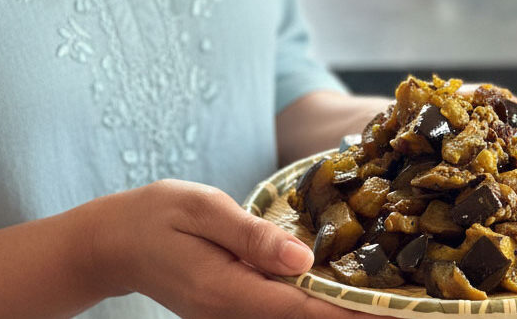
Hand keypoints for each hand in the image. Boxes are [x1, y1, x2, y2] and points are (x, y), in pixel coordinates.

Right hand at [82, 180, 368, 318]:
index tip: (392, 309)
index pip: (302, 309)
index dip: (351, 311)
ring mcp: (229, 317)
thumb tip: (305, 258)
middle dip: (353, 315)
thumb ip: (252, 236)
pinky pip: (278, 312)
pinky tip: (336, 287)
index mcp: (227, 291)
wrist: (113, 242)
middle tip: (403, 302)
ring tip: (382, 295)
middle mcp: (231, 314)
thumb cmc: (157, 215)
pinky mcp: (229, 311)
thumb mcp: (203, 209)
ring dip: (334, 310)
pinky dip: (311, 303)